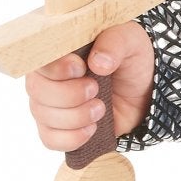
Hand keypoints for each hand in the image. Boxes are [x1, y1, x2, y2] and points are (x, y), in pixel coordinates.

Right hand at [25, 20, 156, 152]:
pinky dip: (72, 138)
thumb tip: (98, 62)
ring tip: (101, 108)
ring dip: (76, 116)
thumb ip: (115, 43)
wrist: (143, 93)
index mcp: (58, 51)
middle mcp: (47, 77)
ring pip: (44, 116)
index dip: (56, 68)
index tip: (80, 68)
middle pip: (37, 90)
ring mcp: (49, 104)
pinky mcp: (58, 128)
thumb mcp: (131, 41)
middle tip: (95, 89)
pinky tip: (92, 128)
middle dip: (70, 94)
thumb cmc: (130, 61)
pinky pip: (50, 139)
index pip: (39, 59)